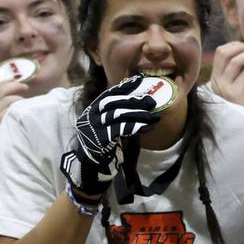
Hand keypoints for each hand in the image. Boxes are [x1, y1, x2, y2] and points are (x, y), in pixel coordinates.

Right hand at [0, 78, 28, 138]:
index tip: (15, 79)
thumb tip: (18, 83)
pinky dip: (18, 106)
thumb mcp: (9, 116)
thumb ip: (9, 101)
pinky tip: (24, 112)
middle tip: (25, 86)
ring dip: (17, 97)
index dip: (2, 82)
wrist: (16, 155)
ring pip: (4, 99)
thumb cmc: (16, 132)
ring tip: (26, 103)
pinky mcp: (0, 126)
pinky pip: (10, 109)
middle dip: (12, 85)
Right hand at [58, 75, 159, 196]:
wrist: (88, 163)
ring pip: (119, 115)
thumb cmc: (101, 142)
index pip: (109, 93)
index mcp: (92, 108)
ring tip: (154, 115)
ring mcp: (94, 127)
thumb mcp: (106, 124)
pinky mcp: (100, 139)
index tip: (140, 81)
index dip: (125, 86)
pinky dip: (136, 127)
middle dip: (134, 100)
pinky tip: (147, 127)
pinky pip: (121, 130)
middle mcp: (91, 115)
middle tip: (152, 101)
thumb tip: (140, 101)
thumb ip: (117, 113)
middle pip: (114, 103)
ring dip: (139, 115)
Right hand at [208, 41, 243, 107]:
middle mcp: (216, 81)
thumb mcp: (234, 85)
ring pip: (234, 62)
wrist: (242, 127)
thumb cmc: (241, 105)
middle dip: (240, 46)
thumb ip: (237, 70)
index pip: (219, 52)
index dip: (234, 45)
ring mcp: (223, 88)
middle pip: (223, 53)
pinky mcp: (234, 94)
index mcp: (215, 77)